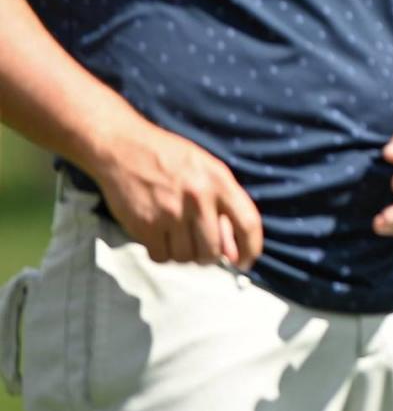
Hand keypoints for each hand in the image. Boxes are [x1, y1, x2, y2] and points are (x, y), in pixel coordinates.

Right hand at [91, 120, 262, 268]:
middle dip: (207, 256)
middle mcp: (198, 197)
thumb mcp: (205, 169)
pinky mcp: (145, 225)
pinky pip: (161, 258)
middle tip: (198, 246)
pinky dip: (161, 252)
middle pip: (212, 252)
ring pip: (186, 258)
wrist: (124, 147)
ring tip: (175, 232)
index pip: (248, 224)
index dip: (251, 249)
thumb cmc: (169, 157)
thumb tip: (231, 252)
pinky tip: (157, 234)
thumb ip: (222, 205)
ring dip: (182, 253)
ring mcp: (171, 213)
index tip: (244, 262)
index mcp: (219, 180)